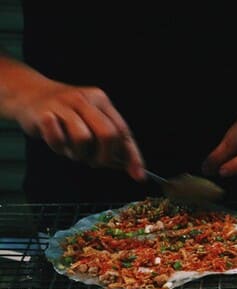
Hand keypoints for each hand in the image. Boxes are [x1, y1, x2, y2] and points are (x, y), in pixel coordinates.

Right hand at [13, 79, 144, 180]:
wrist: (25, 93)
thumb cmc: (63, 113)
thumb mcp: (90, 122)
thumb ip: (111, 143)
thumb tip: (133, 168)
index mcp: (101, 101)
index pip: (124, 131)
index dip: (132, 156)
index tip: (138, 176)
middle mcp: (85, 99)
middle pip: (108, 134)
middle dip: (105, 157)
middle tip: (95, 163)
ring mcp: (64, 104)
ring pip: (84, 138)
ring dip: (79, 153)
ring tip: (72, 150)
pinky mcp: (45, 112)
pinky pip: (59, 139)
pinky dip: (59, 147)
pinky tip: (57, 141)